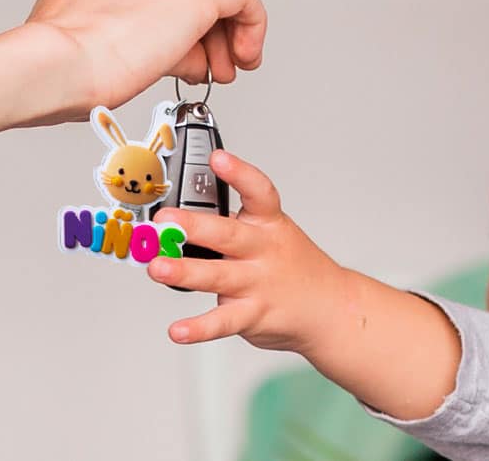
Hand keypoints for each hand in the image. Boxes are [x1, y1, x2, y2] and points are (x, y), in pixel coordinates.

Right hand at [0, 0, 266, 134]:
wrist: (50, 69)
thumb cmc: (54, 69)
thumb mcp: (86, 37)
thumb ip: (134, 32)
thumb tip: (179, 56)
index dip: (176, 12)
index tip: (180, 44)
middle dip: (206, 23)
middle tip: (212, 60)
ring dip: (226, 26)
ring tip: (227, 65)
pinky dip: (250, 23)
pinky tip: (245, 54)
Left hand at [146, 149, 346, 355]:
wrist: (332, 309)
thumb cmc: (293, 266)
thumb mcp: (273, 233)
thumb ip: (231, 225)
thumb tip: (178, 220)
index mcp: (268, 224)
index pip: (258, 192)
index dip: (239, 173)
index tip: (218, 158)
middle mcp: (263, 251)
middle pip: (227, 234)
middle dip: (193, 226)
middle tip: (164, 220)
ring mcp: (258, 284)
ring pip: (218, 276)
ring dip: (184, 272)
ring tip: (156, 267)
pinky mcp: (253, 315)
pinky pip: (223, 322)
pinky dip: (198, 328)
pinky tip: (177, 330)